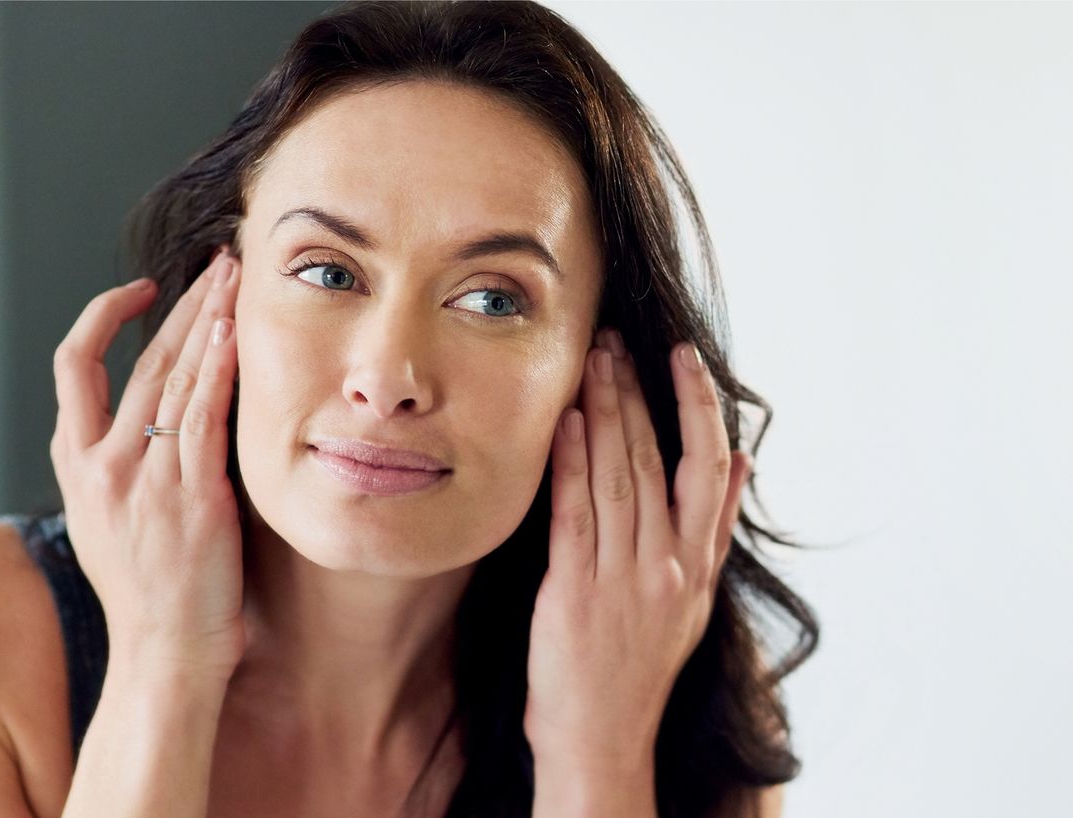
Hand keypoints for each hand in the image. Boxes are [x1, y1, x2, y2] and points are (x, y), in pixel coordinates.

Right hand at [50, 246, 244, 683]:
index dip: (104, 317)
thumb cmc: (147, 595)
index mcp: (76, 465)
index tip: (143, 290)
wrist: (163, 656)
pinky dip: (218, 369)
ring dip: (209, 319)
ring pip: (174, 378)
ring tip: (236, 278)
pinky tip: (236, 333)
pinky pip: (204, 418)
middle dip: (183, 303)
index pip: (74, 366)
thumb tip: (143, 423)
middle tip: (218, 264)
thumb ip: (115, 468)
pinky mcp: (191, 498)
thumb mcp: (105, 523)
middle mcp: (103, 465)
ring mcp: (145, 480)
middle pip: (140, 359)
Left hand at [524, 329, 750, 771]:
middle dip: (635, 393)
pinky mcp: (575, 591)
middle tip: (617, 341)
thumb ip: (713, 528)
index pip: (709, 467)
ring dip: (602, 413)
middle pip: (655, 459)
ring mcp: (622, 577)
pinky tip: (562, 423)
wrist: (602, 737)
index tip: (683, 358)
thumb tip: (744, 461)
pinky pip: (575, 514)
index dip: (698, 406)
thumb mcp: (694, 599)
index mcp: (697, 564)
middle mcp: (667, 565)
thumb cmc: (638, 665)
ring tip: (592, 362)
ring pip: (616, 476)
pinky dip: (569, 463)